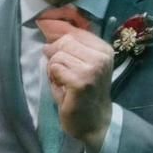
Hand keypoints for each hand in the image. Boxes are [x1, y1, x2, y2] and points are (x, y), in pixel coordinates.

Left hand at [37, 16, 113, 152]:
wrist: (93, 121)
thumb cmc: (83, 94)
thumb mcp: (80, 66)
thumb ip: (70, 48)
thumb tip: (50, 30)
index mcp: (104, 49)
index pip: (75, 31)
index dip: (58, 34)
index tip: (48, 34)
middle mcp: (101, 56)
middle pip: (64, 41)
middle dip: (55, 56)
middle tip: (61, 74)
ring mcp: (93, 68)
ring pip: (58, 55)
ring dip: (54, 70)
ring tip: (63, 82)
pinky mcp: (81, 81)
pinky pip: (55, 68)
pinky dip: (54, 79)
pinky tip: (63, 88)